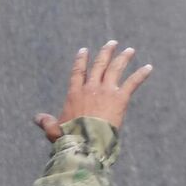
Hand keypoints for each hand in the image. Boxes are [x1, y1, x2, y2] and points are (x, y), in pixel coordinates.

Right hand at [35, 40, 152, 141]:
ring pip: (115, 68)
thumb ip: (47, 122)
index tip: (84, 50)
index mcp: (75, 94)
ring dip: (123, 58)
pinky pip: (133, 82)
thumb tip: (36, 118)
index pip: (78, 72)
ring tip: (130, 50)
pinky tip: (149, 67)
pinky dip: (141, 74)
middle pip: (99, 65)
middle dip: (106, 53)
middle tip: (112, 43)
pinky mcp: (120, 98)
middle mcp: (90, 88)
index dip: (81, 60)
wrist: (87, 142)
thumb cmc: (70, 138)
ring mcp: (106, 91)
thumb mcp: (54, 129)